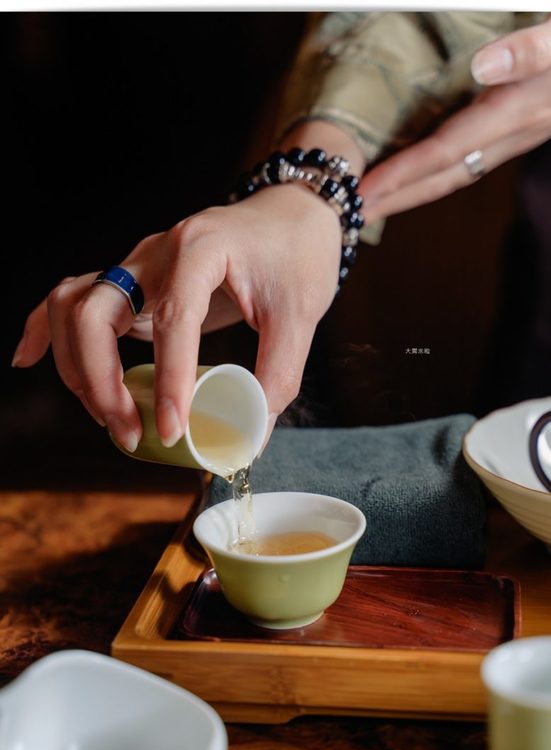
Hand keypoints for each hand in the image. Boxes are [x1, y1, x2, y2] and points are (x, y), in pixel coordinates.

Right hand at [12, 185, 341, 452]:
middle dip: (100, 379)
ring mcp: (137, 266)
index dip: (170, 380)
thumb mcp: (302, 314)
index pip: (173, 319)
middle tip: (130, 432)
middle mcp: (156, 254)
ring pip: (73, 306)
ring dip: (76, 365)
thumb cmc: (298, 256)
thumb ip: (279, 373)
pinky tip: (28, 359)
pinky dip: (43, 329)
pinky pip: (71, 297)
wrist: (291, 214)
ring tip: (105, 415)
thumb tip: (252, 431)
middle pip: (96, 310)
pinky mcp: (133, 283)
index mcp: (200, 251)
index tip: (172, 429)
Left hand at [358, 16, 550, 221]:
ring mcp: (517, 134)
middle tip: (351, 215)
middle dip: (398, 197)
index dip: (403, 173)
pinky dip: (435, 173)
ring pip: (456, 173)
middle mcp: (513, 132)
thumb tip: (483, 69)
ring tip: (375, 202)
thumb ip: (532, 49)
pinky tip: (417, 173)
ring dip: (413, 191)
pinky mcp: (519, 126)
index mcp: (516, 110)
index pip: (446, 151)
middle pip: (444, 176)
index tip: (363, 190)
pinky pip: (468, 160)